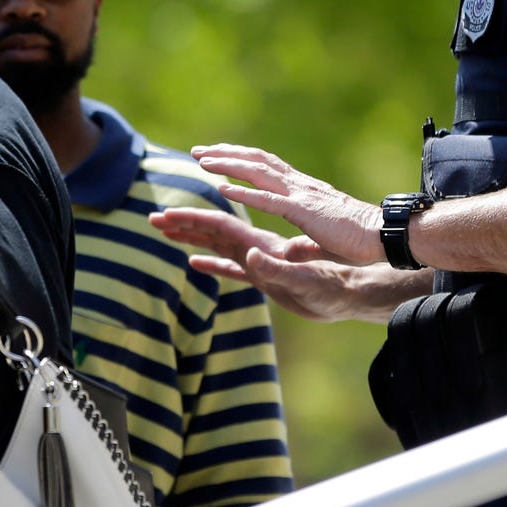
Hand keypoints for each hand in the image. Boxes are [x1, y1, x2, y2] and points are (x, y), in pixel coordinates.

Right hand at [149, 207, 395, 323]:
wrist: (354, 291)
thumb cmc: (331, 287)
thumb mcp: (304, 279)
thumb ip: (276, 268)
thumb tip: (251, 254)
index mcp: (263, 245)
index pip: (221, 226)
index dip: (193, 220)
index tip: (168, 215)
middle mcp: (257, 247)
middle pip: (213, 229)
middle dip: (183, 223)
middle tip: (153, 219)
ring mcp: (260, 260)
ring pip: (219, 242)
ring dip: (192, 235)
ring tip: (165, 231)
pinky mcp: (266, 275)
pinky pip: (231, 265)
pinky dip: (211, 261)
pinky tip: (194, 261)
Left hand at [189, 144, 384, 266]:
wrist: (384, 236)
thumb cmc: (359, 240)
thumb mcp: (324, 240)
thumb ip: (304, 243)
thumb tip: (290, 250)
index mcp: (303, 190)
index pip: (267, 166)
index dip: (241, 159)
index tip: (217, 156)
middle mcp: (299, 186)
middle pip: (256, 161)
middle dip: (226, 154)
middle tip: (198, 151)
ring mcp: (301, 196)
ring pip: (257, 172)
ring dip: (228, 165)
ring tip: (202, 160)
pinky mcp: (304, 212)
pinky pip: (268, 199)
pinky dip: (244, 191)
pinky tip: (222, 188)